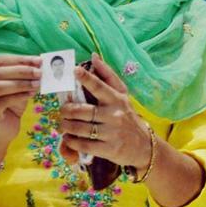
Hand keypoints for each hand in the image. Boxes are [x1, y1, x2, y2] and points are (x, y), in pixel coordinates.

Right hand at [0, 55, 40, 145]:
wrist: (3, 128)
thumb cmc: (9, 102)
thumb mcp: (14, 84)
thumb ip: (21, 73)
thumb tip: (37, 63)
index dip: (19, 60)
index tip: (37, 61)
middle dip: (21, 71)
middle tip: (38, 72)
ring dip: (20, 83)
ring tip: (37, 83)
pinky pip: (2, 102)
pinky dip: (19, 96)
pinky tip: (31, 94)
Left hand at [60, 54, 151, 172]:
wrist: (143, 145)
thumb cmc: (128, 116)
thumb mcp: (122, 95)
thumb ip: (108, 76)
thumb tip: (93, 57)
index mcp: (117, 100)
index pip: (100, 87)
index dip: (86, 78)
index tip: (74, 71)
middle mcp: (115, 115)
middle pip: (82, 111)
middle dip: (66, 110)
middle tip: (63, 111)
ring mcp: (111, 133)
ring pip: (80, 128)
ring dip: (66, 126)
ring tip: (63, 124)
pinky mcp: (108, 149)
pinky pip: (83, 145)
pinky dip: (71, 141)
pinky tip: (69, 138)